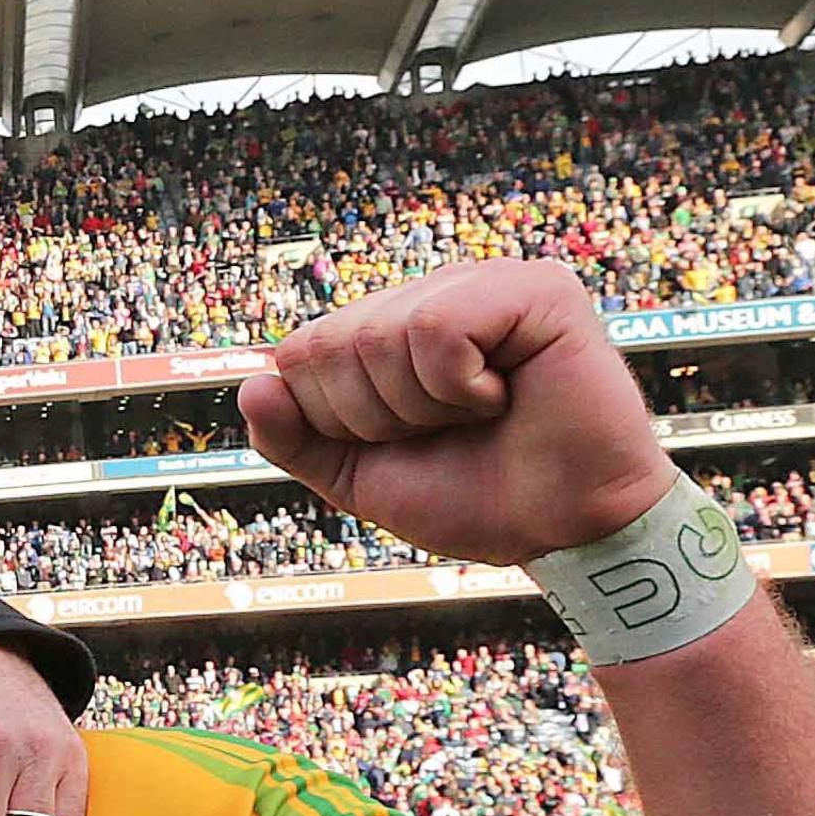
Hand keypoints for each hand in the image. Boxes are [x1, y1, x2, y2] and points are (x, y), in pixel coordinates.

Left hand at [238, 259, 674, 567]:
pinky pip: (439, 328)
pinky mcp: (536, 288)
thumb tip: (250, 387)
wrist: (564, 532)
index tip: (405, 440)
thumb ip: (297, 438)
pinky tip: (503, 395)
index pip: (300, 354)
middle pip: (330, 344)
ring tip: (480, 413)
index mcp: (390, 327)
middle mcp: (432, 295)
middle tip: (446, 430)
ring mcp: (484, 283)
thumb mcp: (361, 477)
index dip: (337, 418)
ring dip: (421, 404)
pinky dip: (458, 385)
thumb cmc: (476, 497)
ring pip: (381, 335)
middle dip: (375, 415)